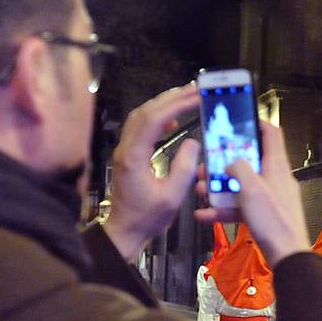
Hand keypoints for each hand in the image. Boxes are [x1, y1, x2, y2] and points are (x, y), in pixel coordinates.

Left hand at [103, 83, 202, 260]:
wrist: (124, 231)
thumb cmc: (147, 218)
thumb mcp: (172, 196)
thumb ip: (184, 168)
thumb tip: (193, 142)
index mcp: (134, 156)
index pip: (154, 120)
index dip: (177, 105)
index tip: (197, 97)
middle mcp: (126, 148)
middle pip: (145, 111)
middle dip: (171, 97)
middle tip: (195, 89)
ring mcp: (125, 149)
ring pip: (141, 116)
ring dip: (163, 103)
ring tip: (186, 96)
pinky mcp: (128, 154)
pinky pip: (140, 126)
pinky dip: (157, 116)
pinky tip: (172, 119)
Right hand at [194, 120, 310, 265]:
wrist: (286, 256)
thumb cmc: (273, 220)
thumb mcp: (251, 188)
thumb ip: (238, 168)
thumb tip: (230, 163)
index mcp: (276, 166)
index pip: (271, 134)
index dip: (255, 124)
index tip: (237, 121)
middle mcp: (274, 179)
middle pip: (248, 162)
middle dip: (224, 163)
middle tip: (206, 165)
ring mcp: (268, 198)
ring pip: (240, 186)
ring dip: (219, 187)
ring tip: (201, 190)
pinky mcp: (263, 216)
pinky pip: (240, 207)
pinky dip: (223, 209)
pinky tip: (204, 214)